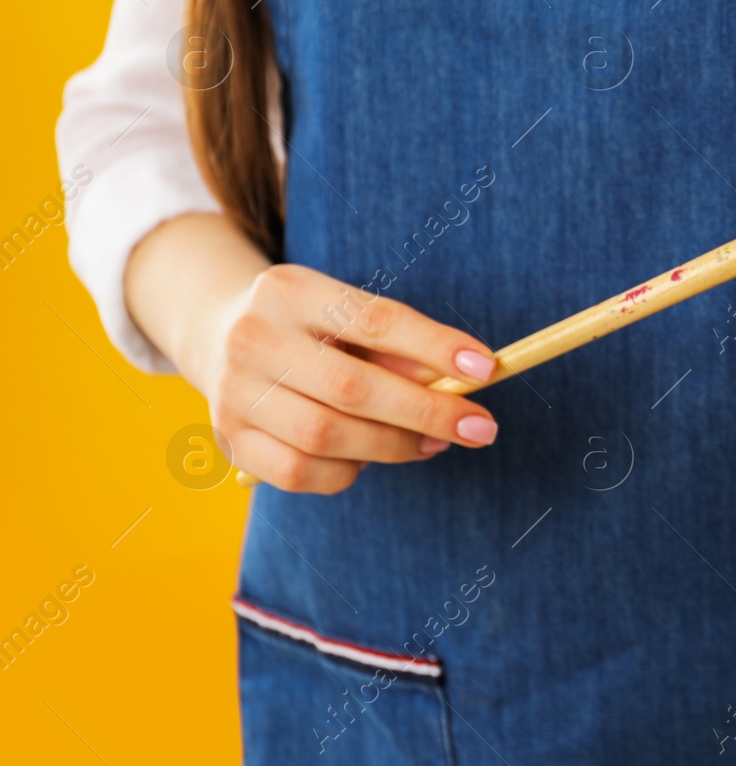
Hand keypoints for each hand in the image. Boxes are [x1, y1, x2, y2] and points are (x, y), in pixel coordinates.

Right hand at [198, 263, 500, 493]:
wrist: (219, 334)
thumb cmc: (312, 325)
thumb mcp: (347, 312)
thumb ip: (397, 347)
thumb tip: (461, 383)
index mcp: (290, 291)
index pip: (374, 320)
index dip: (435, 346)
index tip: (487, 368)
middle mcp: (253, 339)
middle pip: (352, 388)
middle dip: (427, 412)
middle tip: (480, 428)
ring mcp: (233, 394)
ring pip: (327, 436)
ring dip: (395, 445)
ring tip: (434, 442)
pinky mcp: (230, 440)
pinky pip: (301, 473)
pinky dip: (349, 471)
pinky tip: (372, 455)